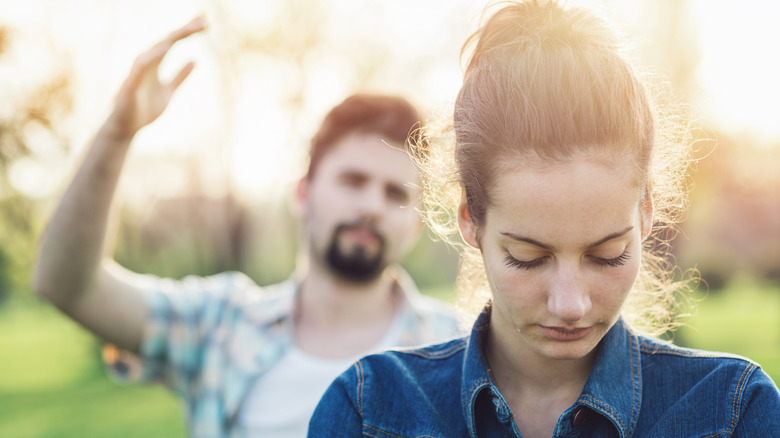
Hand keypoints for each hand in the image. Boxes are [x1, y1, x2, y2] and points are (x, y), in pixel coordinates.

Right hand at [108, 16, 205, 139]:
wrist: (126, 128)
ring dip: (172, 38)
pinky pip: (141, 65)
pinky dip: (153, 55)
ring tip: (189, 29)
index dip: (188, 31)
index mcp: (155, 64)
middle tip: (204, 19)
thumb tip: (195, 60)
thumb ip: (180, 76)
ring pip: (155, 49)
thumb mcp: (169, 92)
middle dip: (185, 29)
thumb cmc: (144, 109)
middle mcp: (146, 63)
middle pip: (167, 40)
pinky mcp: (131, 82)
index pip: (173, 42)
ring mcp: (138, 72)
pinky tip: (166, 48)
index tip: (206, 22)